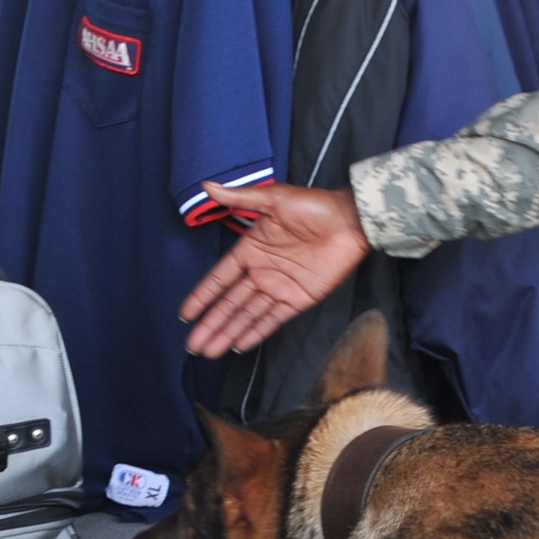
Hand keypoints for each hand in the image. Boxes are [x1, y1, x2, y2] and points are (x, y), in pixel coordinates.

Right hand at [179, 183, 367, 355]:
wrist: (352, 221)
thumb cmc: (316, 205)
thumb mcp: (274, 198)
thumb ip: (240, 198)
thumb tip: (208, 186)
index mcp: (252, 249)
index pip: (220, 278)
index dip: (203, 296)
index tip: (186, 314)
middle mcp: (262, 271)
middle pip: (230, 303)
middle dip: (211, 324)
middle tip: (193, 345)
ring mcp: (280, 287)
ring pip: (248, 315)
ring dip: (228, 333)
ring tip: (209, 351)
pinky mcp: (299, 299)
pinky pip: (273, 319)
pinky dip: (256, 333)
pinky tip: (238, 346)